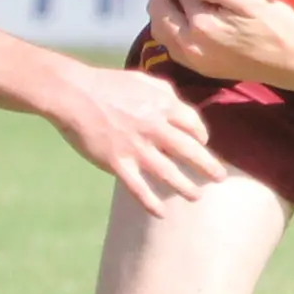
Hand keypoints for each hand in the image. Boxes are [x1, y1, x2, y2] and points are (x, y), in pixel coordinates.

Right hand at [40, 61, 224, 214]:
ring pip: (168, 174)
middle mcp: (154, 128)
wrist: (73, 93)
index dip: (202, 136)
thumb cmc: (107, 84)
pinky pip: (139, 188)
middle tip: (220, 178)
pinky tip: (161, 213)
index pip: (193, 124)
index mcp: (162, 105)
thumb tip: (181, 108)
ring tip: (196, 196)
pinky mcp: (117, 162)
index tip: (203, 144)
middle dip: (208, 166)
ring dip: (185, 187)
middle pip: (190, 151)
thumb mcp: (143, 80)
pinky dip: (151, 203)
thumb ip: (166, 93)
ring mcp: (136, 147)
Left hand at [148, 0, 293, 91]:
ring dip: (161, 11)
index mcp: (202, 25)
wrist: (293, 62)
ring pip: (162, 33)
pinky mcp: (202, 68)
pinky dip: (170, 29)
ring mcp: (195, 60)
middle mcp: (191, 45)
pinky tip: (179, 19)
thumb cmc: (276, 25)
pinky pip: (173, 47)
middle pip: (160, 14)